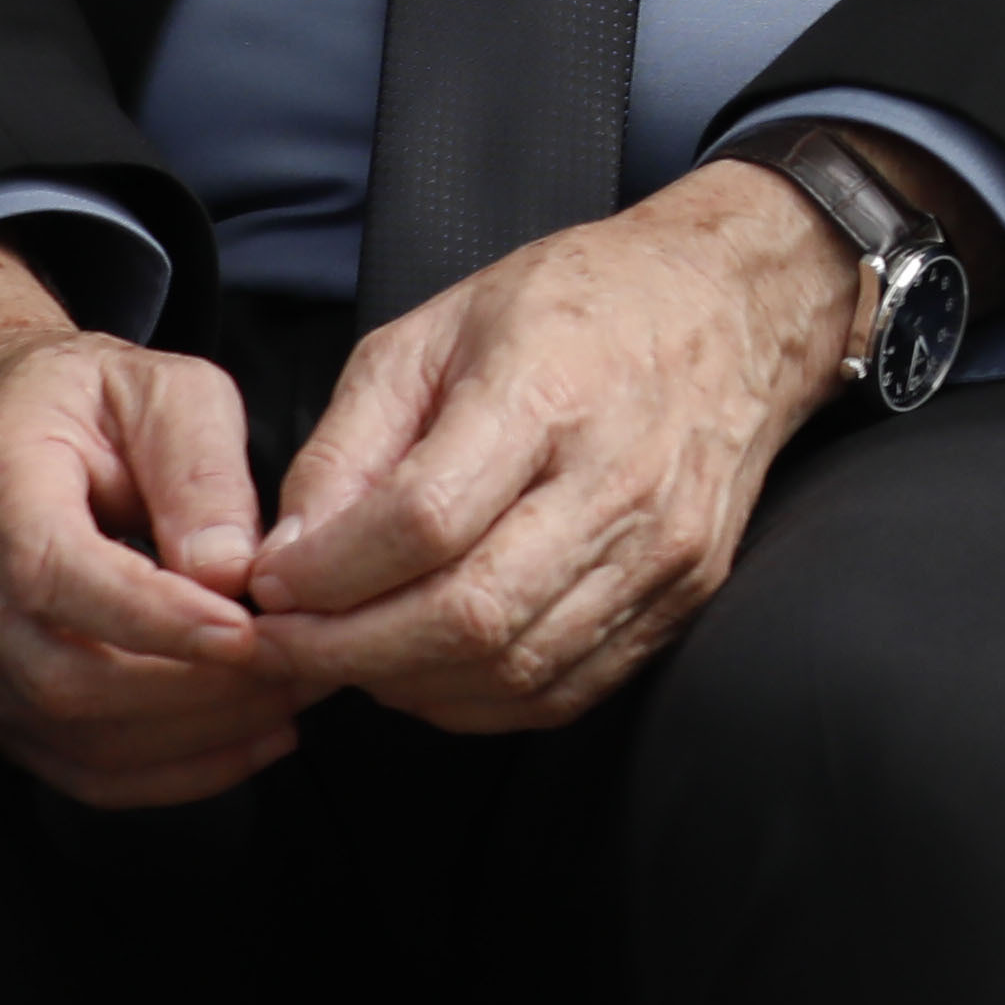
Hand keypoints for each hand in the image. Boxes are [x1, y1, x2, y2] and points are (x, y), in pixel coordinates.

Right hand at [0, 233, 306, 807]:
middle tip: (302, 664)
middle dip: (196, 687)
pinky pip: (71, 766)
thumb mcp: (164, 390)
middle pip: (65, 676)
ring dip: (195, 733)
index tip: (249, 631)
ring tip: (292, 698)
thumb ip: (200, 469)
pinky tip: (247, 742)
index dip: (154, 617)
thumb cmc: (88, 401)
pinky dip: (166, 770)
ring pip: (71, 734)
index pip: (56, 576)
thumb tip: (232, 571)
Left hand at [236, 159, 861, 733]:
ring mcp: (662, 547)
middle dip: (347, 652)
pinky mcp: (685, 592)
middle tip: (284, 644)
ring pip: (511, 670)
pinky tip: (434, 664)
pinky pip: (564, 689)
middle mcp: (618, 479)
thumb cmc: (575, 307)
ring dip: (406, 683)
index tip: (269, 585)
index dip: (326, 575)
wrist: (735, 306)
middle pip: (467, 616)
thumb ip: (347, 447)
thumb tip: (286, 562)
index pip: (422, 521)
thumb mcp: (431, 333)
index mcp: (548, 389)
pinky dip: (479, 699)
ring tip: (355, 650)